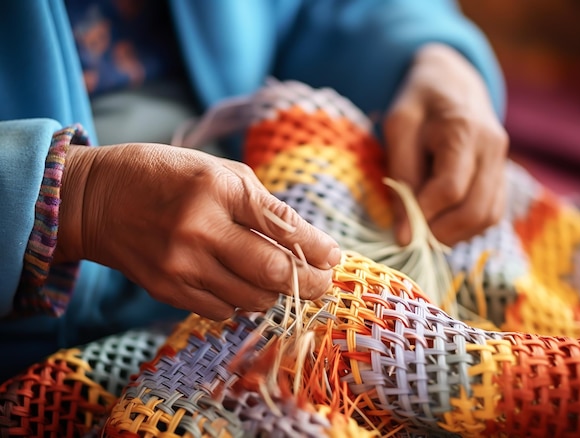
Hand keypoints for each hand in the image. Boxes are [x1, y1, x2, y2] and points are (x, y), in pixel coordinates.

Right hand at [56, 144, 339, 319]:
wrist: (96, 200)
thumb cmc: (164, 176)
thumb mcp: (216, 170)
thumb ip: (261, 204)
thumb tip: (305, 241)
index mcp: (217, 188)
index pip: (284, 227)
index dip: (317, 247)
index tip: (333, 257)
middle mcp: (200, 229)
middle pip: (274, 273)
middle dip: (310, 283)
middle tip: (323, 282)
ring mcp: (181, 265)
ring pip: (252, 299)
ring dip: (274, 293)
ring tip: (279, 280)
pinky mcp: (167, 290)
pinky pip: (223, 310)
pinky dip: (240, 301)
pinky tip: (239, 283)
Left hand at [384, 43, 508, 245]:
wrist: (453, 81)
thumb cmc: (419, 103)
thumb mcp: (398, 128)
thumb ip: (401, 177)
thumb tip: (403, 234)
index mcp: (465, 130)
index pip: (450, 188)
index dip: (424, 216)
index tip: (400, 232)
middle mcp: (493, 148)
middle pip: (475, 209)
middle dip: (441, 233)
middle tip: (411, 239)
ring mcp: (502, 163)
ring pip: (488, 217)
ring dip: (455, 235)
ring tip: (424, 233)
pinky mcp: (502, 175)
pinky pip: (492, 212)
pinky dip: (466, 227)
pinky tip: (442, 224)